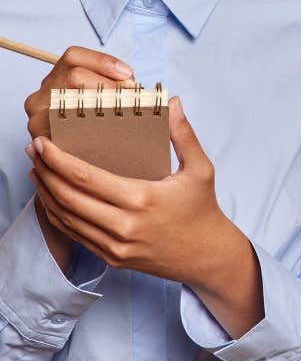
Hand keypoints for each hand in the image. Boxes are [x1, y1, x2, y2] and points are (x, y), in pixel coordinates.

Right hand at [24, 46, 133, 139]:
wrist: (80, 159)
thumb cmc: (95, 125)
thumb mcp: (102, 98)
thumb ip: (115, 85)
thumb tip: (131, 84)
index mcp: (55, 79)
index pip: (73, 56)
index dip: (102, 61)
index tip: (127, 73)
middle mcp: (40, 96)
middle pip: (74, 75)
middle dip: (108, 85)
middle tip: (132, 97)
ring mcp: (37, 118)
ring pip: (73, 100)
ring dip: (104, 105)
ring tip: (125, 113)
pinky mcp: (42, 139)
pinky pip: (69, 128)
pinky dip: (94, 127)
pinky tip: (112, 131)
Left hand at [27, 97, 262, 336]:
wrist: (206, 256)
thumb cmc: (203, 210)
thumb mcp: (200, 169)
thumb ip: (183, 134)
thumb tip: (172, 102)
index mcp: (142, 200)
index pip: (86, 178)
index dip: (58, 160)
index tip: (44, 143)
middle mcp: (124, 226)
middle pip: (68, 197)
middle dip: (45, 172)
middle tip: (34, 149)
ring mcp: (114, 246)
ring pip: (66, 218)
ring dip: (45, 193)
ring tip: (36, 169)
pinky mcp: (111, 258)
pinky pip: (74, 236)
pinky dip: (56, 215)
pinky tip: (51, 197)